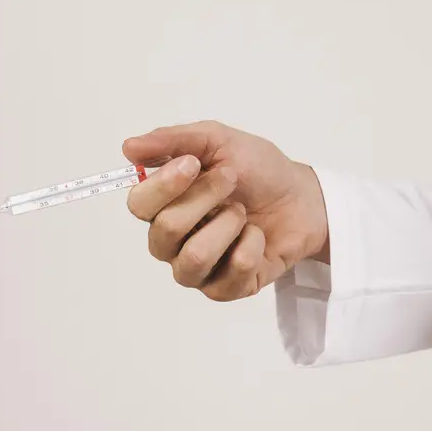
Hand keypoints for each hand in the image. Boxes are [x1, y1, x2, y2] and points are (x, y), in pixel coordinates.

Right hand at [122, 120, 327, 301]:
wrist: (303, 197)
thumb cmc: (257, 170)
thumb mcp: (216, 141)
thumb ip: (172, 141)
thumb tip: (128, 147)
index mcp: (163, 206)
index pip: (139, 204)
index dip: (164, 185)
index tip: (194, 163)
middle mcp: (172, 242)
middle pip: (166, 230)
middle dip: (205, 198)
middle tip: (232, 180)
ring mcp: (197, 270)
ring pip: (194, 258)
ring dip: (228, 225)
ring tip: (243, 214)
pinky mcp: (226, 289)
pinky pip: (232, 272)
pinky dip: (252, 245)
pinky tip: (257, 237)